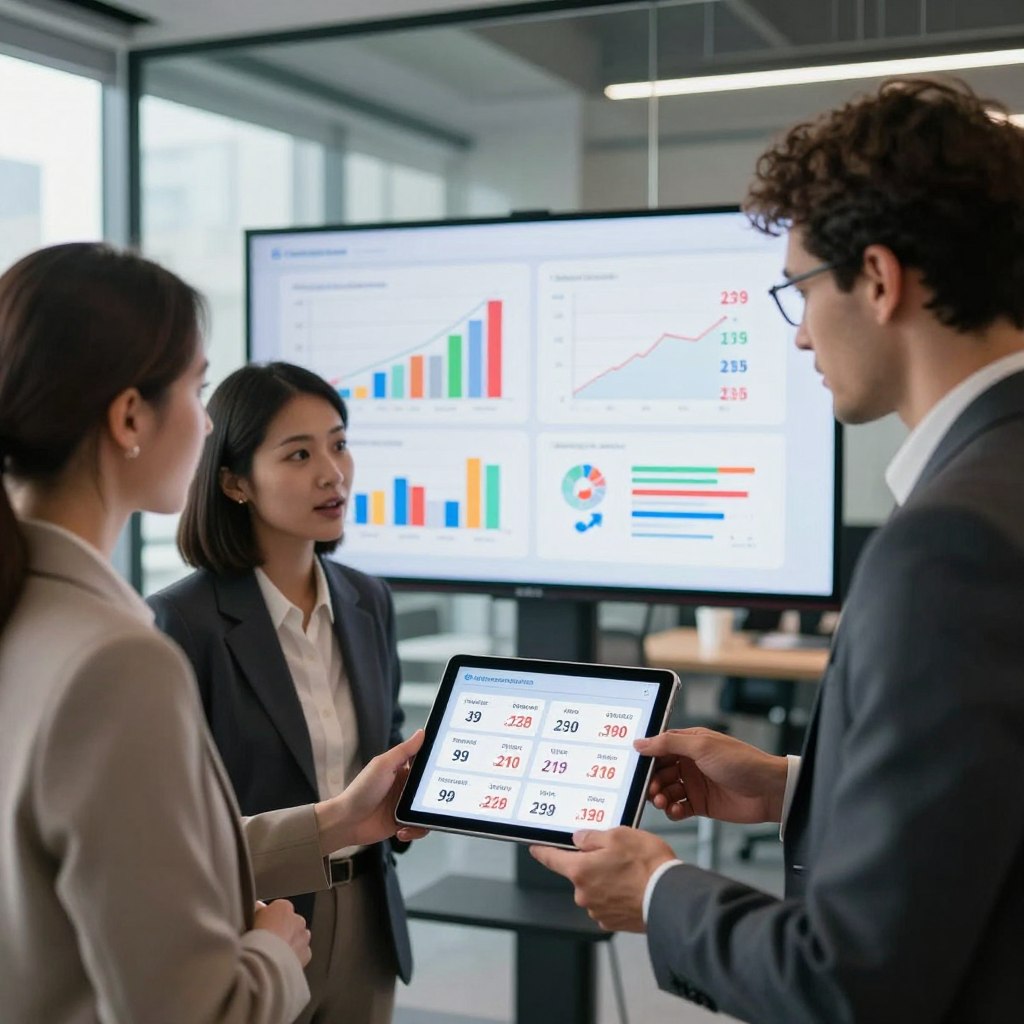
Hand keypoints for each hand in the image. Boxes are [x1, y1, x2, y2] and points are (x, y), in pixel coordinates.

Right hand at [253, 899, 310, 966]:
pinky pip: (300, 954)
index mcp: (283, 907)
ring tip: (274, 955)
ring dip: (289, 944)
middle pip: (289, 923)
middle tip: (267, 943)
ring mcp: (303, 936)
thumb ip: (256, 910)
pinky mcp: (306, 953)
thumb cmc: (257, 940)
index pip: (277, 909)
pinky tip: (280, 963)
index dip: (268, 920)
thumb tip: (258, 907)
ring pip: (297, 938)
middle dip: (281, 931)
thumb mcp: (249, 919)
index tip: (261, 928)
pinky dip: (293, 958)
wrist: (267, 962)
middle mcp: (297, 919)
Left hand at [315, 731, 427, 852]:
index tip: (450, 765)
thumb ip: (404, 750)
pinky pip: (420, 827)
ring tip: (414, 818)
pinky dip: (415, 830)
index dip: (437, 763)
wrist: (346, 821)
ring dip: (425, 816)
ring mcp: (405, 806)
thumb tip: (422, 732)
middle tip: (436, 799)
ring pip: (429, 809)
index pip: (425, 763)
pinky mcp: (403, 823)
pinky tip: (401, 830)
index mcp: (402, 769)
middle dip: (436, 795)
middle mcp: (406, 787)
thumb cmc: (361, 790)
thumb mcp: (383, 765)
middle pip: (431, 788)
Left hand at [529, 828, 674, 932]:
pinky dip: (617, 896)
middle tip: (616, 855)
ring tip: (631, 873)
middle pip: (580, 873)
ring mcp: (598, 911)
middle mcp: (584, 894)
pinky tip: (633, 888)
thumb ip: (593, 836)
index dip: (542, 852)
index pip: (552, 859)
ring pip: (595, 888)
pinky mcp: (613, 922)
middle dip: (593, 864)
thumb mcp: (619, 835)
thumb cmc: (647, 865)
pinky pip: (608, 903)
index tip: (535, 849)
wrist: (670, 897)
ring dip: (606, 881)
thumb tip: (580, 839)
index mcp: (580, 870)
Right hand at [635, 727, 787, 824]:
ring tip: (662, 801)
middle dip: (652, 781)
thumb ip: (669, 743)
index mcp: (690, 743)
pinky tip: (675, 811)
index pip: (659, 748)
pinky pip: (678, 808)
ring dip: (660, 796)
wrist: (769, 791)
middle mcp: (690, 763)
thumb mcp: (702, 746)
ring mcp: (695, 784)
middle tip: (651, 790)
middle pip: (660, 771)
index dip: (647, 758)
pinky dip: (672, 811)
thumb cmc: (741, 762)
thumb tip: (641, 742)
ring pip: (666, 790)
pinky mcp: (701, 804)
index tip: (636, 768)